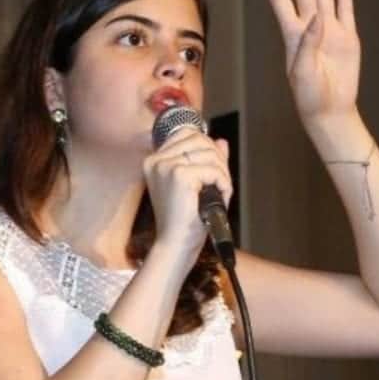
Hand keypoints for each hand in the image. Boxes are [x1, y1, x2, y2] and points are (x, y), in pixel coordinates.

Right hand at [142, 130, 232, 253]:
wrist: (175, 244)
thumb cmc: (184, 220)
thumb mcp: (197, 184)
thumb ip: (207, 160)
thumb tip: (221, 142)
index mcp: (154, 160)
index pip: (188, 134)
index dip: (208, 148)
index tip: (214, 169)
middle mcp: (156, 160)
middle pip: (200, 140)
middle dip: (218, 160)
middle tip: (221, 182)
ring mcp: (166, 166)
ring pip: (209, 154)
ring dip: (222, 173)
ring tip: (220, 192)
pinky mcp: (179, 175)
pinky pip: (213, 170)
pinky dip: (224, 183)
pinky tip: (220, 197)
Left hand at [260, 0, 360, 123]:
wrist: (331, 111)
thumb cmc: (309, 97)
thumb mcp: (301, 73)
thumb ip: (307, 45)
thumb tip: (316, 18)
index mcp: (293, 36)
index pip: (281, 0)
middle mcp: (310, 29)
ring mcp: (330, 32)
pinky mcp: (348, 39)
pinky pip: (346, 10)